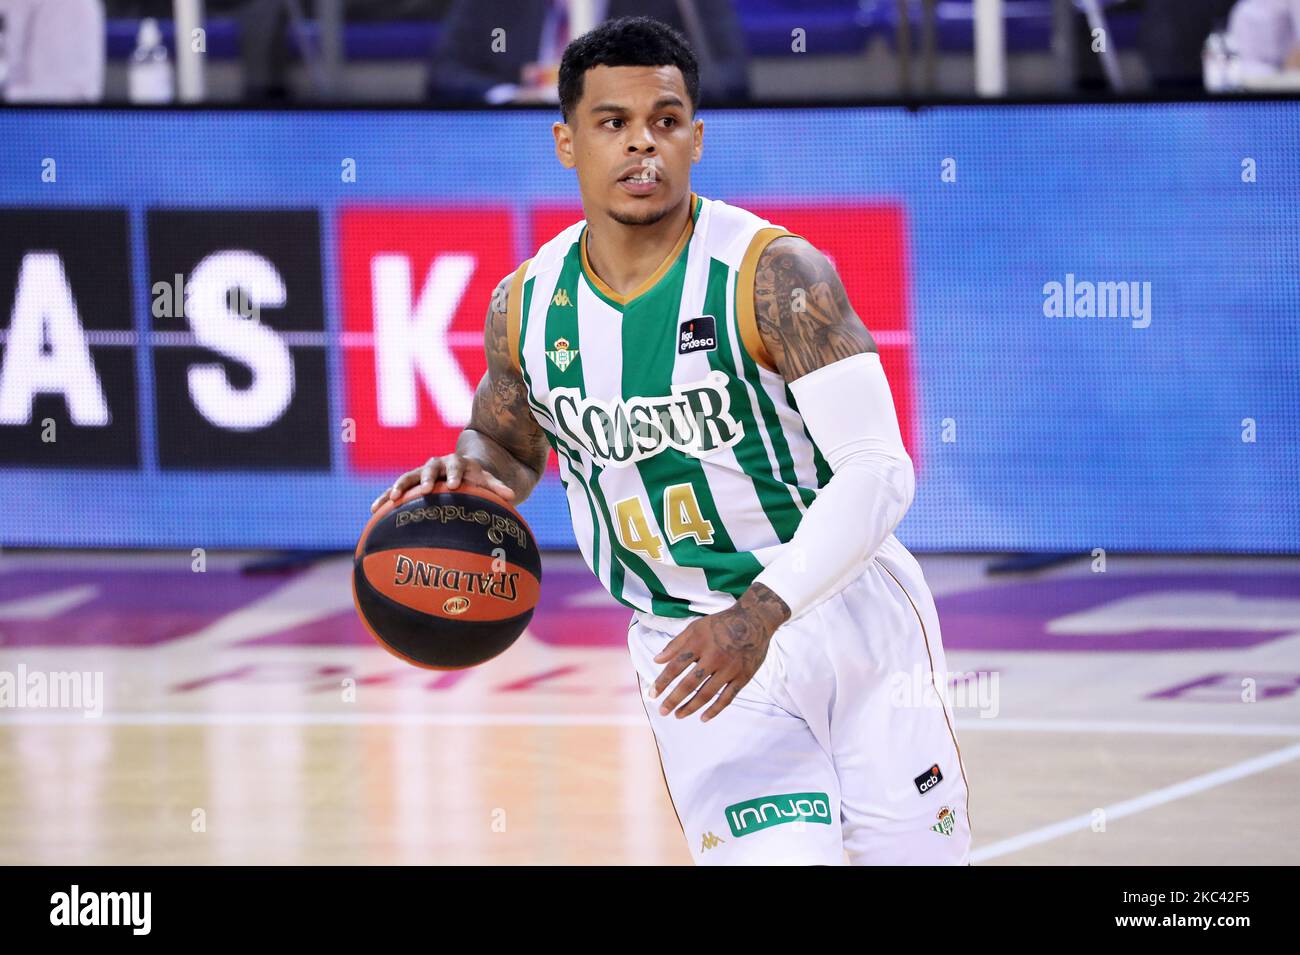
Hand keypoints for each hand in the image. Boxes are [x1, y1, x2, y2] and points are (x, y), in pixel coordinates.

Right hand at [369, 453, 516, 512]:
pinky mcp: (409, 484)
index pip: (454, 466)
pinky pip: (395, 490)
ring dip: (400, 487)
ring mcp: (420, 473)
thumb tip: (512, 495)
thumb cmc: (473, 478)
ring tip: (393, 499)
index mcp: (455, 463)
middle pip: (429, 469)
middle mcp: (435, 465)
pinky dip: (385, 497)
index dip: (454, 474)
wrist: (456, 469)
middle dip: (427, 478)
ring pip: (408, 477)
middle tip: (426, 490)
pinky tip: (373, 510)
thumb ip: (496, 487)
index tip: (454, 484)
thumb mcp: (485, 479)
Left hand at [650, 585, 789, 721]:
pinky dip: (715, 710)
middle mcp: (714, 656)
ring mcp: (730, 668)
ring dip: (691, 707)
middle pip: (690, 683)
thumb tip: (656, 660)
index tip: (652, 695)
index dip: (662, 682)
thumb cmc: (720, 623)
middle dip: (674, 699)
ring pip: (707, 693)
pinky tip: (703, 718)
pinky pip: (728, 697)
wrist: (754, 619)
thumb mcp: (696, 627)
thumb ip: (675, 644)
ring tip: (678, 715)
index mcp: (699, 643)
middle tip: (663, 711)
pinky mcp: (743, 676)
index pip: (676, 666)